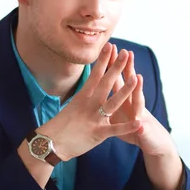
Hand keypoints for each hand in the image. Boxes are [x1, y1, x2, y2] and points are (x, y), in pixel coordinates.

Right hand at [38, 43, 141, 160]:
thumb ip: (85, 97)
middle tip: (126, 53)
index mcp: (83, 97)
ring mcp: (94, 118)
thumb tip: (91, 85)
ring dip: (125, 91)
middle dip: (116, 68)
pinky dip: (128, 127)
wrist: (50, 144)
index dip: (104, 60)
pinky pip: (115, 130)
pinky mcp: (98, 133)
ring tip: (136, 78)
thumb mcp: (73, 106)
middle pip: (105, 83)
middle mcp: (89, 105)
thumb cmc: (61, 125)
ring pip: (112, 102)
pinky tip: (139, 122)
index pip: (95, 75)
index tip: (111, 46)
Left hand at [104, 44, 176, 156]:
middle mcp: (133, 103)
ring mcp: (139, 115)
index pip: (118, 78)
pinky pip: (140, 129)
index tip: (111, 47)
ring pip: (138, 101)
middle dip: (127, 69)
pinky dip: (139, 127)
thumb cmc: (133, 126)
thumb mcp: (120, 111)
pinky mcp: (143, 131)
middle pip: (130, 83)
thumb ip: (112, 99)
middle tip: (126, 53)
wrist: (154, 141)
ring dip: (138, 90)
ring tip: (138, 78)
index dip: (114, 64)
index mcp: (123, 99)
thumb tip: (101, 85)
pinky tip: (141, 124)